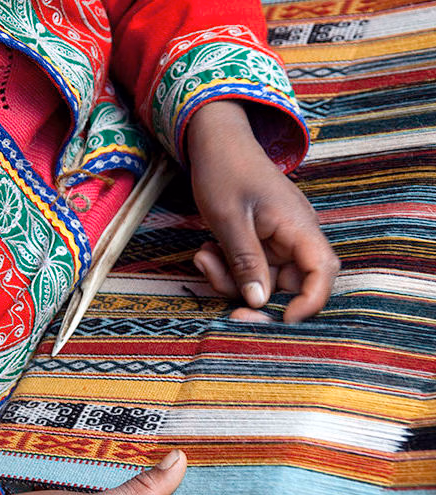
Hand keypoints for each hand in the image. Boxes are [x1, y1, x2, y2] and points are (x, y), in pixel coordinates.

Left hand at [187, 100, 339, 321]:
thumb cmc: (225, 171)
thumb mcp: (230, 219)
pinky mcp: (260, 243)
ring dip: (231, 281)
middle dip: (254, 296)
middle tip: (225, 303)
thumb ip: (245, 261)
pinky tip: (207, 250)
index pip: (322, 271)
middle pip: (289, 285)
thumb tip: (258, 301)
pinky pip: (249, 270)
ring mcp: (278, 241)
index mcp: (298, 226)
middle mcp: (294, 237)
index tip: (283, 320)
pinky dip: (227, 269)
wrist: (215, 142)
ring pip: (262, 282)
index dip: (310, 302)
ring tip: (204, 255)